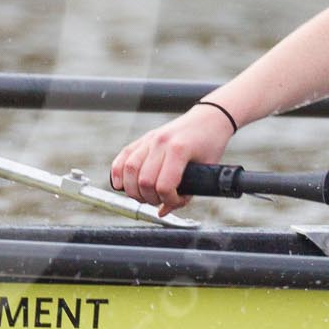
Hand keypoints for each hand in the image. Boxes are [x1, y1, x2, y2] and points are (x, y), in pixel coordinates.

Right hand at [109, 105, 237, 215]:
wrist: (208, 118)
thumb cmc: (210, 143)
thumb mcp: (206, 170)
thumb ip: (186, 192)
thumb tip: (163, 211)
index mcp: (179, 150)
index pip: (164, 185)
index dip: (169, 200)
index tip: (176, 201)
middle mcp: (160, 143)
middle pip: (143, 180)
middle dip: (149, 198)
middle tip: (159, 200)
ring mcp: (150, 139)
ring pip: (129, 169)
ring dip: (132, 189)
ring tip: (143, 195)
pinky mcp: (144, 138)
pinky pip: (123, 156)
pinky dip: (118, 172)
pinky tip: (121, 184)